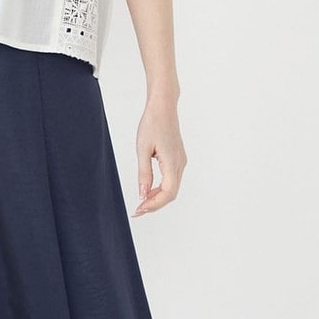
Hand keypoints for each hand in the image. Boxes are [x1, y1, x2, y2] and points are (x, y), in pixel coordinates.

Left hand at [133, 101, 186, 215]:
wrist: (163, 107)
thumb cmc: (152, 124)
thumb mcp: (142, 149)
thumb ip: (144, 173)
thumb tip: (142, 194)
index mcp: (172, 162)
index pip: (167, 193)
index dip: (154, 205)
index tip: (139, 210)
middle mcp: (180, 164)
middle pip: (171, 193)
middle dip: (155, 204)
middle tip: (138, 210)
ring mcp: (181, 161)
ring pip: (172, 188)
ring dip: (157, 197)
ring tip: (141, 202)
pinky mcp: (178, 159)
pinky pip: (171, 179)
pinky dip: (161, 188)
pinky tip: (149, 189)